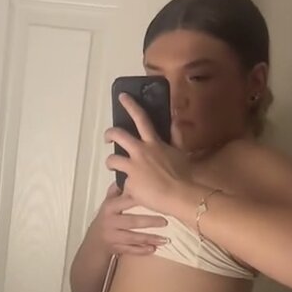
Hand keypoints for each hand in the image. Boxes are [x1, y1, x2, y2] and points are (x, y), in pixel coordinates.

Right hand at [92, 181, 168, 256]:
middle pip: (132, 221)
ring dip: (149, 238)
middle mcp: (110, 221)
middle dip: (149, 221)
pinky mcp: (115, 248)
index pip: (126, 201)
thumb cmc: (105, 220)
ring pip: (132, 237)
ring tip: (165, 239)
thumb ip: (116, 191)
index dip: (139, 198)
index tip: (154, 196)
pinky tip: (153, 249)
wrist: (94, 242)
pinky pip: (129, 250)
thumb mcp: (107, 204)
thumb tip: (126, 174)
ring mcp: (112, 236)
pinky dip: (141, 250)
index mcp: (109, 208)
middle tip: (165, 221)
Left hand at [105, 93, 193, 215]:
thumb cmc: (183, 175)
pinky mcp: (129, 184)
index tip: (122, 97)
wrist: (179, 195)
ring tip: (113, 167)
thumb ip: (175, 135)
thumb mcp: (181, 151)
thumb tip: (175, 119)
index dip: (130, 105)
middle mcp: (140, 152)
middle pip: (118, 136)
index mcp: (153, 143)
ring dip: (110, 163)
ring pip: (112, 160)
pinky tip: (134, 192)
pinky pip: (124, 185)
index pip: (141, 118)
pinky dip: (127, 188)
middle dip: (109, 134)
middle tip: (108, 138)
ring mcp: (133, 168)